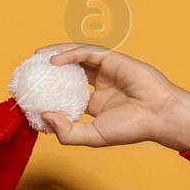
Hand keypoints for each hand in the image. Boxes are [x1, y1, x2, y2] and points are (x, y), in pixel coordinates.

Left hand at [33, 43, 189, 151]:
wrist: (158, 115)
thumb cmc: (131, 128)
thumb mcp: (92, 136)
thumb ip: (68, 132)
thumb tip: (45, 117)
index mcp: (96, 104)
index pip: (68, 96)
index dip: (50, 95)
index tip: (32, 97)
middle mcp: (99, 86)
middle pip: (69, 73)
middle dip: (50, 70)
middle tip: (32, 70)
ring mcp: (106, 72)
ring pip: (76, 58)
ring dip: (56, 54)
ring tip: (38, 57)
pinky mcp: (112, 60)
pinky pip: (86, 53)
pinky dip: (70, 54)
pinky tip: (55, 59)